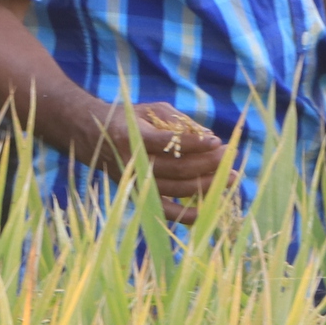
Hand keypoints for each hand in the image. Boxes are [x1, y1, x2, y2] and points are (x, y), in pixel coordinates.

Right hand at [98, 102, 227, 224]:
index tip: (216, 141)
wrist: (94, 138)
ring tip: (231, 177)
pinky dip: (188, 214)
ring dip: (208, 185)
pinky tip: (210, 209)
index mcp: (132, 137)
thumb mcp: (150, 110)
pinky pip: (167, 211)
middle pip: (178, 168)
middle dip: (209, 164)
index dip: (194, 143)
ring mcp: (136, 184)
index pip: (168, 144)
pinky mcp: (139, 197)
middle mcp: (133, 163)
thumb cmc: (130, 119)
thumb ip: (178, 121)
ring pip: (177, 189)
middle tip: (230, 157)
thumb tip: (209, 138)